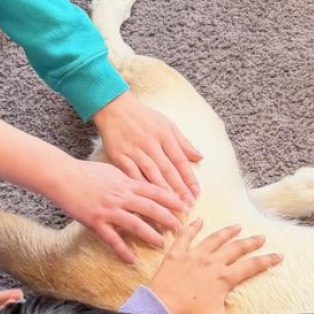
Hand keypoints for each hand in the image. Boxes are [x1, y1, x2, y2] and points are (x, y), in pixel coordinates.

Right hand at [50, 155, 183, 264]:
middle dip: (168, 219)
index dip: (172, 200)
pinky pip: (113, 239)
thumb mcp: (113, 171)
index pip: (156, 191)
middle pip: (151, 208)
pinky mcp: (96, 222)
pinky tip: (132, 260)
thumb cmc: (87, 172)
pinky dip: (123, 251)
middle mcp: (121, 196)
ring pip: (135, 224)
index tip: (186, 207)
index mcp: (127, 182)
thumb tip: (145, 185)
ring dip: (151, 235)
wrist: (62, 176)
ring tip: (161, 244)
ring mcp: (109, 210)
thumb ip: (130, 179)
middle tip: (180, 228)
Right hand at [94, 90, 201, 209]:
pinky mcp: (118, 155)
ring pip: (151, 173)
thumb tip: (200, 157)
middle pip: (167, 169)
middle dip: (179, 189)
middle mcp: (150, 143)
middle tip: (187, 205)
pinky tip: (146, 199)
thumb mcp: (167, 124)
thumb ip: (183, 142)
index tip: (196, 193)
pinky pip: (131, 173)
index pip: (180, 160)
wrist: (114, 107)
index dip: (189, 178)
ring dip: (163, 191)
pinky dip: (140, 186)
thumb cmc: (143, 116)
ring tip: (172, 206)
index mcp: (164, 134)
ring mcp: (133, 149)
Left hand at [148, 219, 281, 313]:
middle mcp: (212, 262)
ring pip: (214, 239)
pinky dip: (192, 227)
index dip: (267, 260)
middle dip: (250, 242)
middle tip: (261, 237)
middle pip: (236, 248)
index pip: (251, 266)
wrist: (160, 310)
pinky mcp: (176, 255)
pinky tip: (198, 220)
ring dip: (227, 232)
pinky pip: (185, 237)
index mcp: (224, 278)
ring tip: (237, 226)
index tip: (279, 255)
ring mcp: (193, 256)